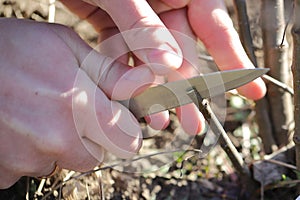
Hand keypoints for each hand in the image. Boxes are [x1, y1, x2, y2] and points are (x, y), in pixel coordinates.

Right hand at [0, 18, 151, 187]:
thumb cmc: (9, 49)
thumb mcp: (65, 47)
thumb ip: (109, 72)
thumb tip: (144, 84)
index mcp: (80, 106)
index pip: (127, 140)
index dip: (123, 131)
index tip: (116, 122)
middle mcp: (56, 139)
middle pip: (93, 155)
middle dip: (88, 138)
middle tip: (68, 112)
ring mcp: (27, 159)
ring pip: (59, 162)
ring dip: (54, 145)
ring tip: (36, 114)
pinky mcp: (3, 172)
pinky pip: (28, 169)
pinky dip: (27, 152)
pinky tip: (16, 127)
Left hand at [60, 0, 266, 133]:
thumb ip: (144, 25)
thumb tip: (167, 65)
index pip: (215, 26)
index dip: (233, 60)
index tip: (250, 88)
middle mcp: (167, 3)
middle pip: (183, 52)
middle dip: (187, 91)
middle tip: (194, 124)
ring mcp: (142, 16)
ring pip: (155, 60)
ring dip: (157, 91)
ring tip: (164, 122)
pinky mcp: (117, 24)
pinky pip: (128, 55)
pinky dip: (129, 77)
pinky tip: (135, 101)